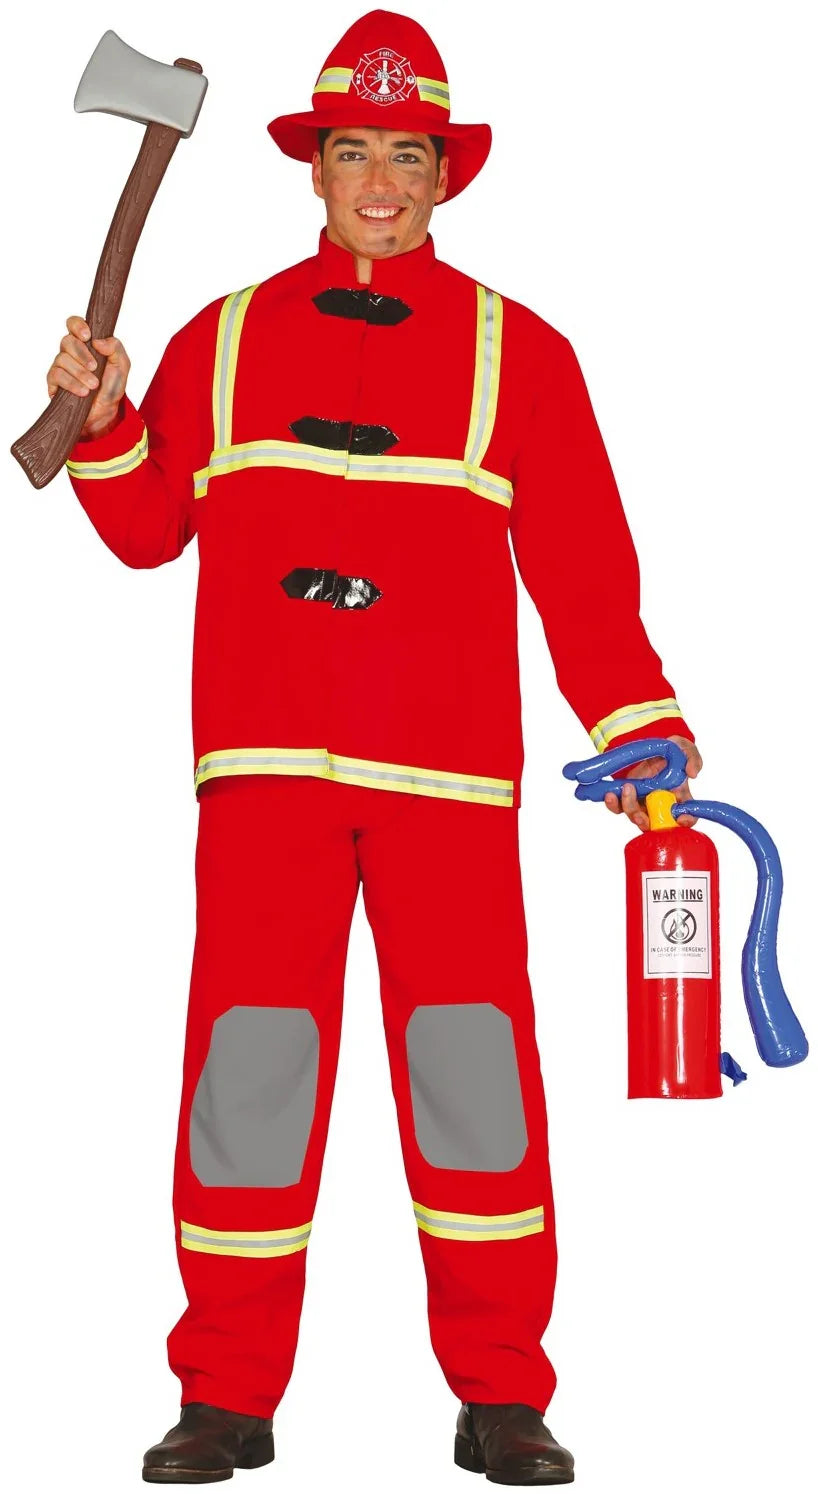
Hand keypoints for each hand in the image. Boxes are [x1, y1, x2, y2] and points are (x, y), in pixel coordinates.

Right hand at [47, 316, 130, 440]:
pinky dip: (72, 383)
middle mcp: (70, 352)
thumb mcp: (122, 365)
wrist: (106, 411)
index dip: (77, 325)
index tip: (87, 336)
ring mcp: (60, 366)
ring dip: (80, 373)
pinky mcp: (54, 382)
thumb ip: (115, 348)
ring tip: (93, 385)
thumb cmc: (111, 386)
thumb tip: (98, 341)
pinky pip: (56, 375)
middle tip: (95, 368)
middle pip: (66, 341)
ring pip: (62, 359)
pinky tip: (83, 392)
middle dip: (82, 355)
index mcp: (85, 343)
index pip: (73, 323)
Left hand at [604, 735, 702, 832]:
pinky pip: (618, 807)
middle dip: (646, 822)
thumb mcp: (685, 749)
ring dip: (630, 808)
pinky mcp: (628, 798)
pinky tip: (610, 794)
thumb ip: (693, 758)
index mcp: (679, 798)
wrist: (652, 748)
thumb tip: (692, 773)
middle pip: (655, 824)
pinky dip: (613, 804)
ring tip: (627, 788)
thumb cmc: (672, 753)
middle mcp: (661, 806)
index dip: (686, 821)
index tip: (681, 818)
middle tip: (640, 813)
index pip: (687, 818)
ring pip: (635, 817)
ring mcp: (644, 803)